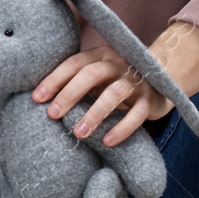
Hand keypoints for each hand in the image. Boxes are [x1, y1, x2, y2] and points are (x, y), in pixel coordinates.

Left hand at [32, 43, 170, 145]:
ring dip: (94, 114)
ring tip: (78, 133)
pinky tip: (107, 142)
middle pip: (91, 74)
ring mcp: (136, 82)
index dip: (54, 79)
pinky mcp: (150, 101)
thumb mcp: (95, 76)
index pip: (74, 63)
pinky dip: (122, 128)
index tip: (37, 98)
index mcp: (100, 56)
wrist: (161, 79)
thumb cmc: (113, 81)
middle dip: (69, 94)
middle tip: (52, 115)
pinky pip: (137, 115)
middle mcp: (118, 64)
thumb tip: (38, 98)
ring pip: (114, 94)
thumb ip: (74, 80)